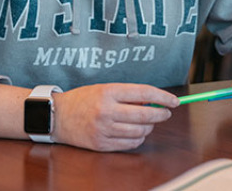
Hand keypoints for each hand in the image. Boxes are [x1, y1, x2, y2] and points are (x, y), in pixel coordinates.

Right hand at [52, 83, 178, 150]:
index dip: (163, 97)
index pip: (144, 93)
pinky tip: (136, 132)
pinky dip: (138, 139)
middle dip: (161, 114)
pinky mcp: (101, 144)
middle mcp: (107, 110)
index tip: (174, 101)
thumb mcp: (105, 88)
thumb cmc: (83, 99)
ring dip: (149, 127)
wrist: (57, 116)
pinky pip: (129, 144)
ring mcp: (104, 129)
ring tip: (146, 122)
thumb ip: (128, 94)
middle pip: (145, 114)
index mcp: (109, 92)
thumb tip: (153, 100)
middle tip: (166, 112)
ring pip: (140, 131)